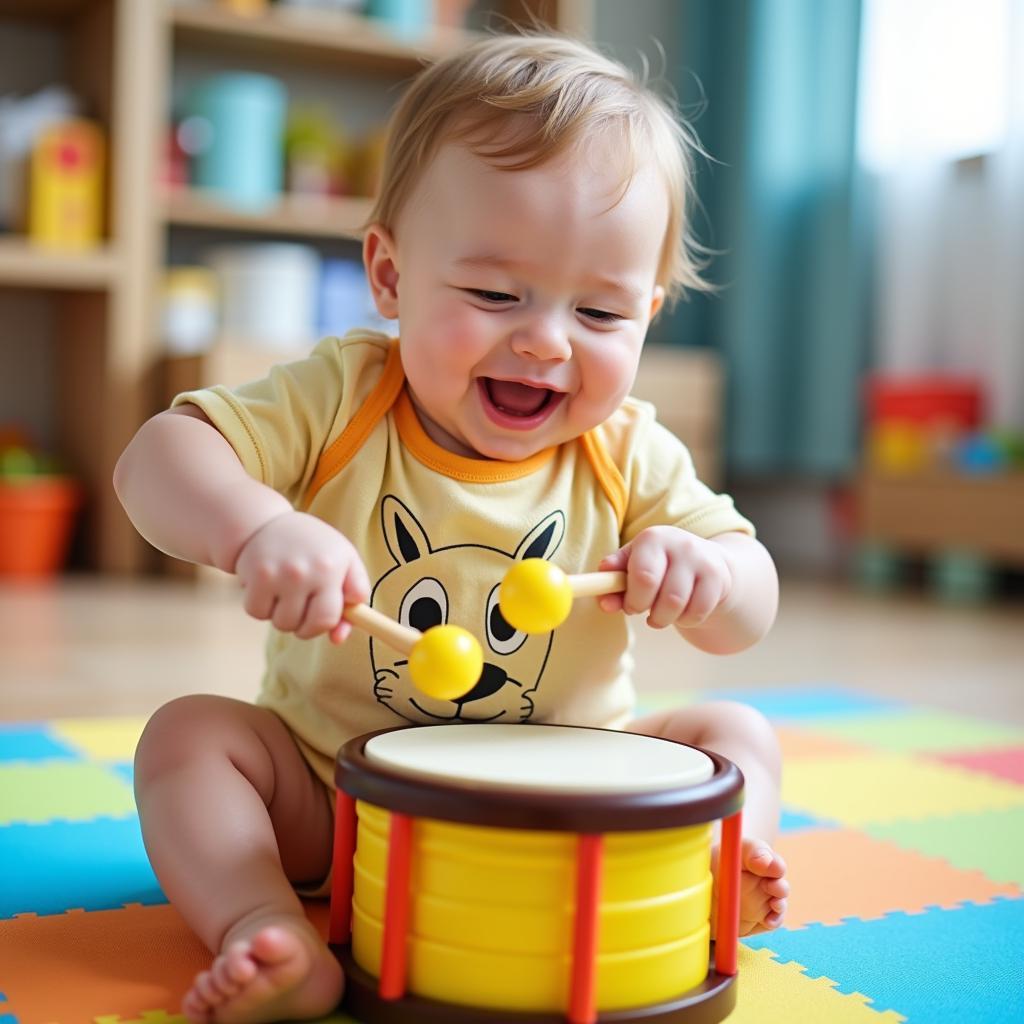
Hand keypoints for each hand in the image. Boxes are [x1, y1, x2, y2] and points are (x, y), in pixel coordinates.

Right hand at [234, 511, 369, 642]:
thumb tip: (338, 638)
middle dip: (303, 625)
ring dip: (281, 615)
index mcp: (331, 567)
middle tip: (301, 605)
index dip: (324, 626)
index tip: (320, 619)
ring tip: (284, 592)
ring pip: (280, 623)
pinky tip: (266, 588)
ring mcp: (279, 573)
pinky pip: (257, 613)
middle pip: (303, 627)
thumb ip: (353, 597)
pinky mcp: (255, 576)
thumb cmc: (313, 547)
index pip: (328, 619)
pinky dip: (260, 607)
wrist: (264, 522)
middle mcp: (305, 571)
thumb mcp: (344, 561)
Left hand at [598, 526, 732, 629]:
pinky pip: (698, 612)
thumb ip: (612, 583)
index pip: (642, 576)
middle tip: (646, 611)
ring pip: (679, 606)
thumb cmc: (658, 567)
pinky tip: (683, 611)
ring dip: (665, 618)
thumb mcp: (632, 567)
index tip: (630, 607)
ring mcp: (703, 560)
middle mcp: (680, 544)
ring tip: (661, 613)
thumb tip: (603, 601)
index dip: (633, 599)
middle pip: (663, 594)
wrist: (705, 563)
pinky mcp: (719, 578)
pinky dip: (686, 620)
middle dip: (649, 611)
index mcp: (651, 538)